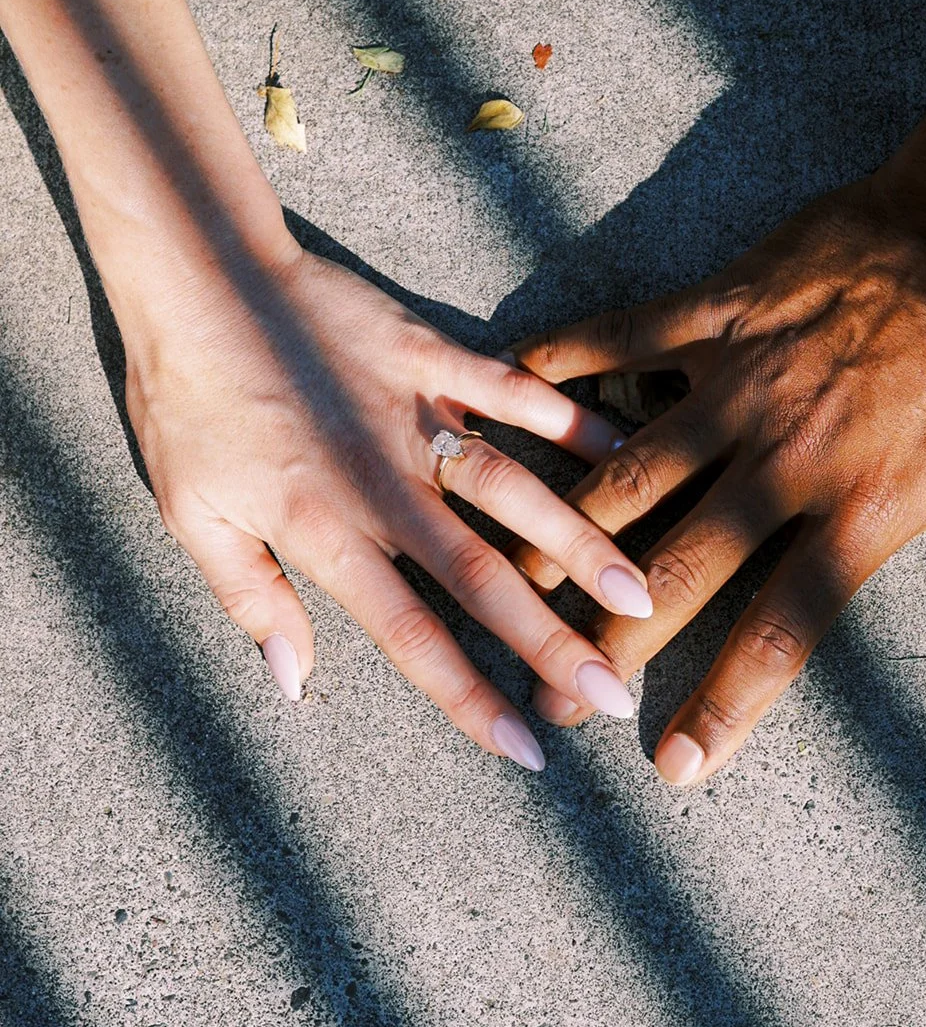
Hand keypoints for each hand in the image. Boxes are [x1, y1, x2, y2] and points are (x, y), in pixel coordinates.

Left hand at [120, 237, 652, 770]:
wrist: (196, 277)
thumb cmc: (187, 403)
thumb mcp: (189, 515)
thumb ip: (250, 599)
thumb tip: (294, 683)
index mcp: (324, 530)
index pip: (409, 633)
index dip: (469, 697)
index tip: (528, 749)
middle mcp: (383, 482)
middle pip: (482, 575)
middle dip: (552, 641)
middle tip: (615, 693)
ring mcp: (414, 415)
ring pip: (512, 488)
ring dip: (578, 543)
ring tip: (637, 592)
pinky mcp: (430, 354)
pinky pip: (510, 388)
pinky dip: (567, 418)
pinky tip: (622, 449)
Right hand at [510, 168, 925, 784]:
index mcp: (862, 509)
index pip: (779, 630)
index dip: (722, 703)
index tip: (671, 765)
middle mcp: (785, 458)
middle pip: (680, 569)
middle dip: (611, 640)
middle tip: (557, 695)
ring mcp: (742, 379)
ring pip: (632, 472)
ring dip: (564, 530)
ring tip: (509, 580)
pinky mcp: (721, 307)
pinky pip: (624, 338)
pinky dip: (563, 363)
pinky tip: (508, 390)